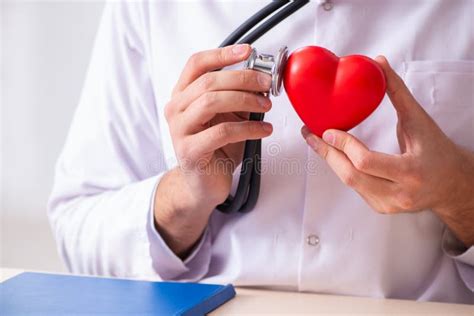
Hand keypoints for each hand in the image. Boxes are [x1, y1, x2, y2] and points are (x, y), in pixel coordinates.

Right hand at [155, 44, 272, 256]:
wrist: (203, 184)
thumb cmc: (216, 148)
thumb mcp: (227, 116)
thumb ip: (236, 96)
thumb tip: (261, 78)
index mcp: (182, 95)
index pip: (196, 64)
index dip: (222, 54)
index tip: (249, 51)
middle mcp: (176, 109)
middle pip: (208, 82)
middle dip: (243, 79)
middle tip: (267, 85)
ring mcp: (179, 130)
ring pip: (212, 102)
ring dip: (245, 100)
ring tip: (266, 106)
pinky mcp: (190, 151)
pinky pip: (223, 132)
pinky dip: (249, 127)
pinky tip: (264, 129)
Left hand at [302, 56, 473, 245]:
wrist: (452, 184)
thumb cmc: (438, 150)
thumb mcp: (419, 120)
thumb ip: (398, 92)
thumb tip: (379, 63)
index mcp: (411, 172)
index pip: (366, 162)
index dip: (344, 146)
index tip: (328, 130)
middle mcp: (400, 194)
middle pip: (351, 176)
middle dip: (327, 154)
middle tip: (311, 134)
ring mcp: (389, 205)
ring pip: (350, 183)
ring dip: (331, 161)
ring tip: (317, 141)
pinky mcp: (382, 208)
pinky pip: (355, 187)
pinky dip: (343, 169)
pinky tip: (335, 155)